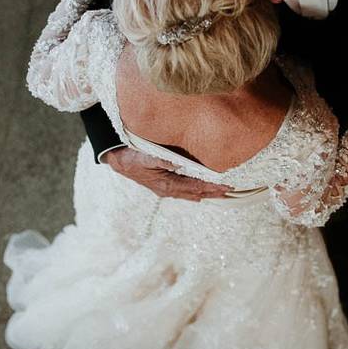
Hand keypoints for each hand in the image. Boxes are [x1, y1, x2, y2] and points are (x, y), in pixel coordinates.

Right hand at [103, 146, 232, 201]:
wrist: (116, 158)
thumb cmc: (131, 156)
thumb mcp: (146, 156)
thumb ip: (163, 160)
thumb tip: (179, 164)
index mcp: (167, 184)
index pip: (195, 187)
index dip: (212, 187)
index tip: (227, 186)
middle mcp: (167, 190)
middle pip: (196, 193)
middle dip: (213, 192)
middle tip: (230, 191)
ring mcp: (164, 188)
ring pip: (190, 193)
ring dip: (206, 192)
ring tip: (220, 192)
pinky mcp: (162, 184)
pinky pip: (183, 190)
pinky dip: (195, 190)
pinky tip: (200, 193)